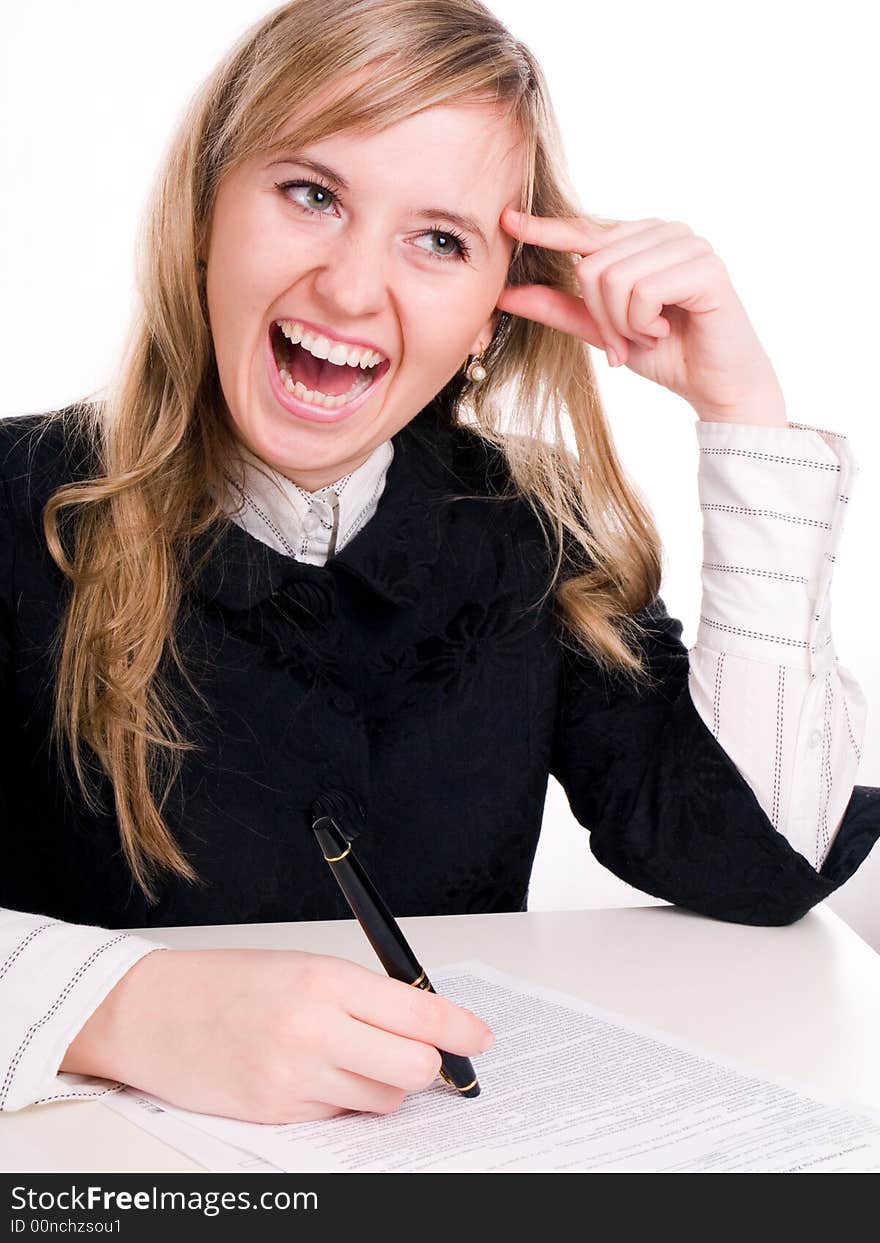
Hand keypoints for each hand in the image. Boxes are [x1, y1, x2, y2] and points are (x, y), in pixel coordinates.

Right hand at [60, 947, 493, 1123]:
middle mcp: (316, 1030)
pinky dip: (340, 1099)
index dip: (462, 1030)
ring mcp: (296, 1078)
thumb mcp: (303, 967)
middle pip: (415, 1069)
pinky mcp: (278, 1114)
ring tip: (348, 1058)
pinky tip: (311, 1073)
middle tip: (421, 1056)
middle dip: (428, 1066)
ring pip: (383, 1099)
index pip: (420, 1015)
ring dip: (382, 1085)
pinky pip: (339, 1115)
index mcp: (327, 981)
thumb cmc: (227, 984)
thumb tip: (422, 1024)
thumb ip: (363, 995)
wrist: (151, 1013)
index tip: (481, 1038)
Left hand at [496, 208, 787, 425]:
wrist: (716, 387)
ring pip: (613, 279)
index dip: (547, 230)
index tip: (507, 221)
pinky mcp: (706, 268)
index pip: (585, 230)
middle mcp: (665, 231)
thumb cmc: (668, 354)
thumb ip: (559, 308)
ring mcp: (688, 245)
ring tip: (650, 336)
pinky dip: (643, 324)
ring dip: (622, 325)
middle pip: (591, 265)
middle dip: (600, 317)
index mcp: (641, 238)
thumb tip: (506, 293)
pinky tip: (666, 332)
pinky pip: (643, 292)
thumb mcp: (603, 331)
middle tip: (625, 341)